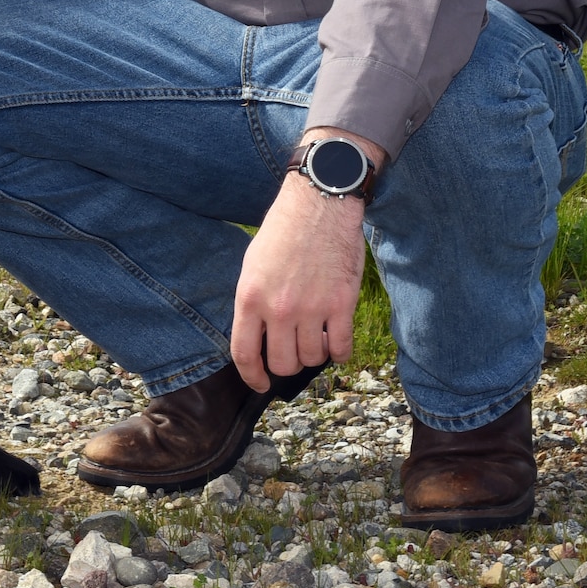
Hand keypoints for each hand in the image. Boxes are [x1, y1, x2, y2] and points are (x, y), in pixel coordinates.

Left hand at [230, 126, 385, 391]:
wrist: (319, 204)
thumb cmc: (283, 231)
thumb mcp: (252, 264)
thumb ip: (253, 303)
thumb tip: (257, 338)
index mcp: (250, 297)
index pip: (244, 354)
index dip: (252, 376)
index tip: (260, 383)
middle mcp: (278, 308)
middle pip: (282, 363)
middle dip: (286, 365)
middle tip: (293, 352)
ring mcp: (311, 308)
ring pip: (311, 359)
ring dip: (313, 355)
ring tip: (315, 338)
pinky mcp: (342, 305)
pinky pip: (340, 349)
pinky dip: (339, 353)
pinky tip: (336, 343)